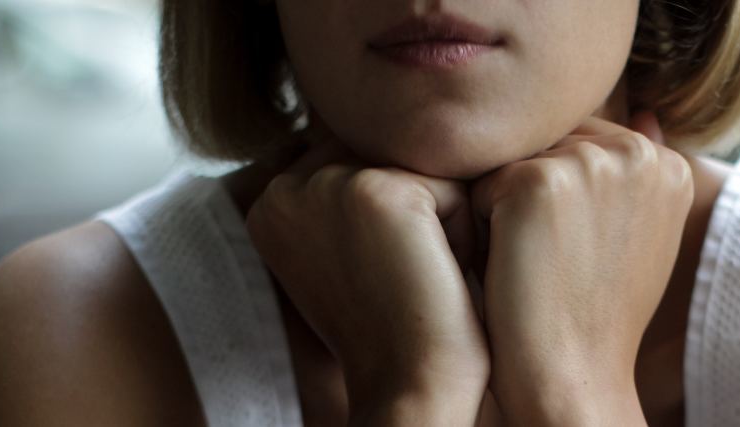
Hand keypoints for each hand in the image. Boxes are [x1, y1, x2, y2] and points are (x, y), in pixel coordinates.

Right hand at [245, 140, 487, 424]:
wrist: (411, 386)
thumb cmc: (397, 329)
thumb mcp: (360, 252)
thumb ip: (359, 194)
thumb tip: (403, 137)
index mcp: (274, 201)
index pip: (367, 162)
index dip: (401, 217)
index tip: (391, 276)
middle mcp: (287, 186)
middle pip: (396, 155)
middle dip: (424, 212)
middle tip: (412, 279)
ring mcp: (327, 185)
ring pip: (427, 167)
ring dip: (447, 221)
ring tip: (427, 276)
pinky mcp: (376, 192)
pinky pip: (455, 185)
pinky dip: (465, 233)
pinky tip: (441, 276)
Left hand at [472, 112, 693, 424]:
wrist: (573, 374)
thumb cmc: (594, 314)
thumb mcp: (635, 235)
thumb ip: (630, 171)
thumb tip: (642, 107)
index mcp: (666, 163)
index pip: (582, 146)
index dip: (563, 202)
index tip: (578, 254)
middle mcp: (637, 152)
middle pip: (547, 144)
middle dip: (536, 196)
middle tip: (555, 262)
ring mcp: (590, 163)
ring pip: (513, 161)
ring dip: (506, 209)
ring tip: (535, 263)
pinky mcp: (539, 180)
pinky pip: (481, 182)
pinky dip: (481, 225)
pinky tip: (512, 265)